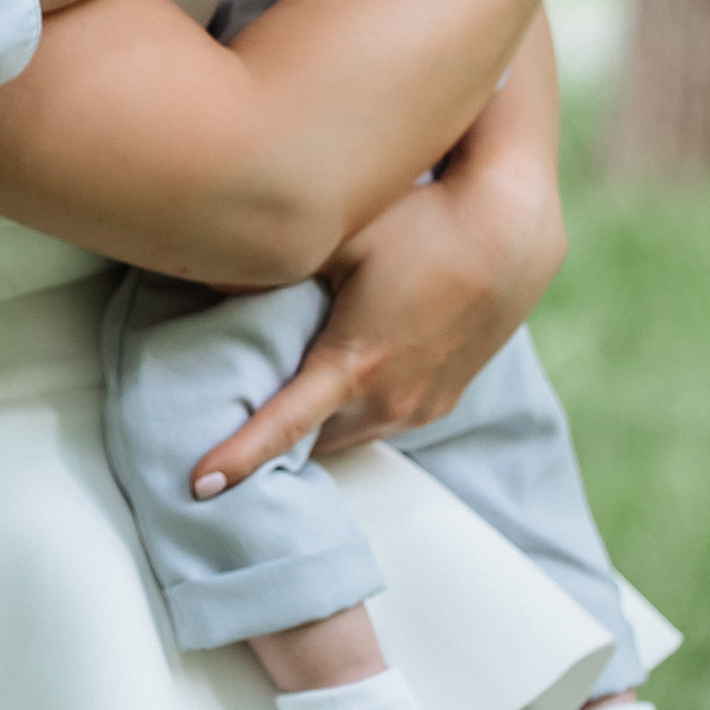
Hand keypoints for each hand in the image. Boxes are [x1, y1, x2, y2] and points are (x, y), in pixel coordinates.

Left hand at [193, 15, 565, 487]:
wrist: (511, 231)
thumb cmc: (420, 222)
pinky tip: (329, 383)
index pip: (283, 427)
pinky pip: (379, 421)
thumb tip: (204, 272)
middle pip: (310, 443)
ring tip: (265, 406)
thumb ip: (274, 263)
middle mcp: (390, 400)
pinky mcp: (442, 399)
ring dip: (311, 428)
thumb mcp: (339, 236)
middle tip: (218, 424)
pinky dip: (347, 414)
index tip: (198, 486)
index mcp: (356, 365)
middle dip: (268, 445)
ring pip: (346, 433)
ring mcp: (421, 406)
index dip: (238, 459)